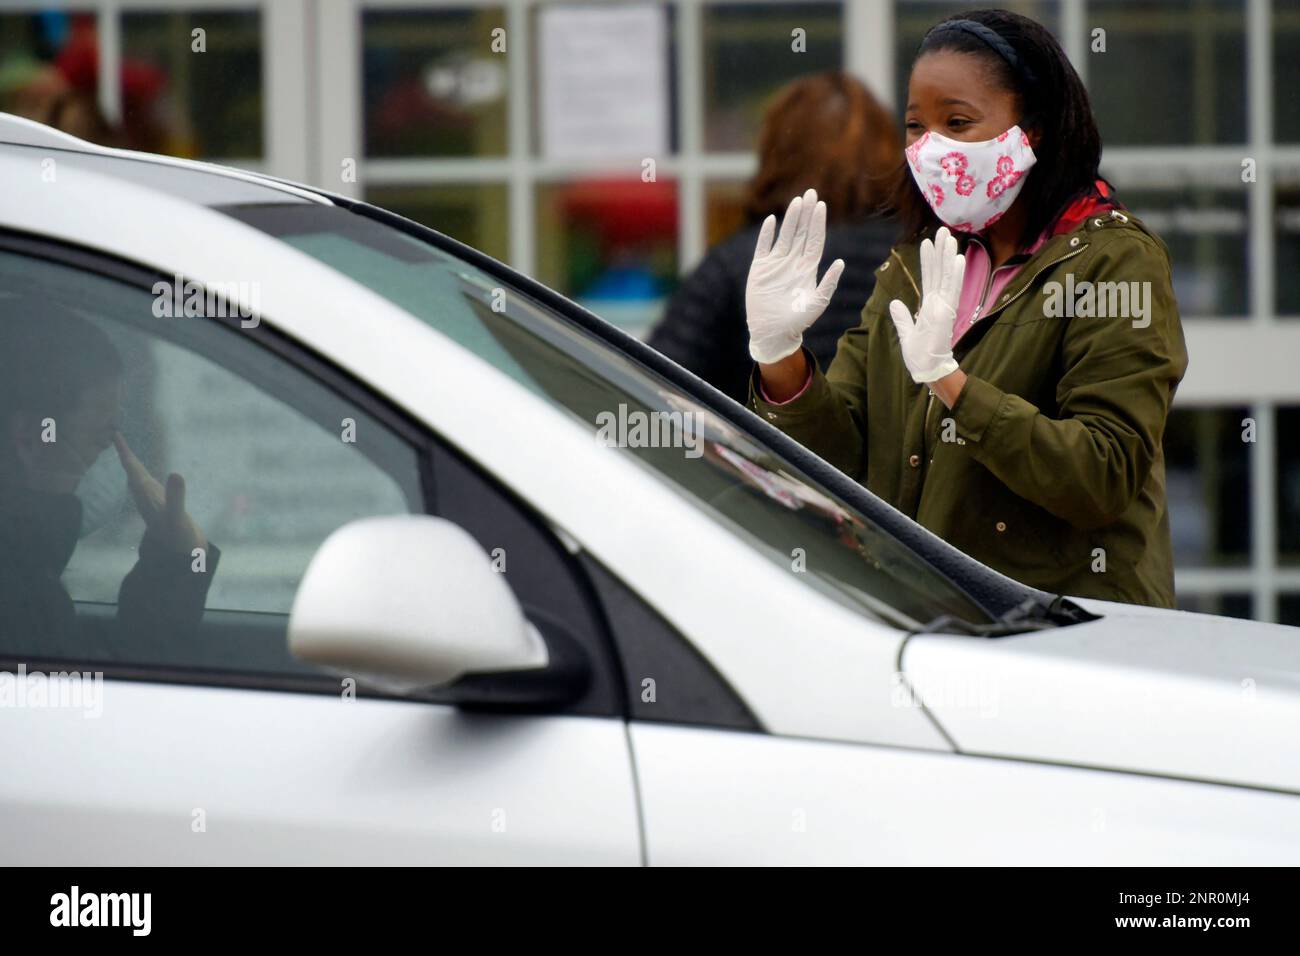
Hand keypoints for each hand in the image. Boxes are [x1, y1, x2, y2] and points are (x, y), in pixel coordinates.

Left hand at [114, 432, 207, 555]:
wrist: (182, 557)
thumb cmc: (179, 539)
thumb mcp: (178, 518)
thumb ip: (176, 497)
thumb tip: (176, 473)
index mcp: (147, 497)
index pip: (132, 470)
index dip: (124, 452)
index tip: (114, 434)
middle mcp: (146, 498)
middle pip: (131, 472)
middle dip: (123, 454)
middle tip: (115, 435)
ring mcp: (152, 502)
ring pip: (136, 479)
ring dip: (131, 465)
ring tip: (124, 450)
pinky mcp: (160, 506)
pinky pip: (147, 486)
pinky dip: (143, 475)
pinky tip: (142, 475)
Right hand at [745, 187, 845, 363]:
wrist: (773, 332)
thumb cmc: (797, 321)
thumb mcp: (817, 303)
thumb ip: (828, 283)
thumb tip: (841, 262)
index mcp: (808, 268)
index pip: (815, 240)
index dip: (818, 223)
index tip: (821, 205)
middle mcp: (793, 262)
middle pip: (802, 232)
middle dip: (806, 213)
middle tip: (811, 193)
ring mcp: (776, 264)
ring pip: (785, 235)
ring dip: (790, 219)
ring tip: (796, 201)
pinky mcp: (760, 269)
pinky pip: (763, 247)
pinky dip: (766, 235)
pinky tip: (770, 221)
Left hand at [888, 226, 965, 383]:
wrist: (927, 370)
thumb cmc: (919, 355)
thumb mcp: (906, 333)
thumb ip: (902, 317)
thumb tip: (895, 303)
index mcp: (930, 305)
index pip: (929, 277)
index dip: (928, 260)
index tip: (927, 242)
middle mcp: (939, 302)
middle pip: (939, 271)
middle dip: (940, 251)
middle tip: (943, 230)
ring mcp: (944, 305)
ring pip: (947, 275)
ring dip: (948, 256)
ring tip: (949, 237)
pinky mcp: (948, 312)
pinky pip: (952, 289)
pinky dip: (955, 275)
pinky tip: (957, 259)